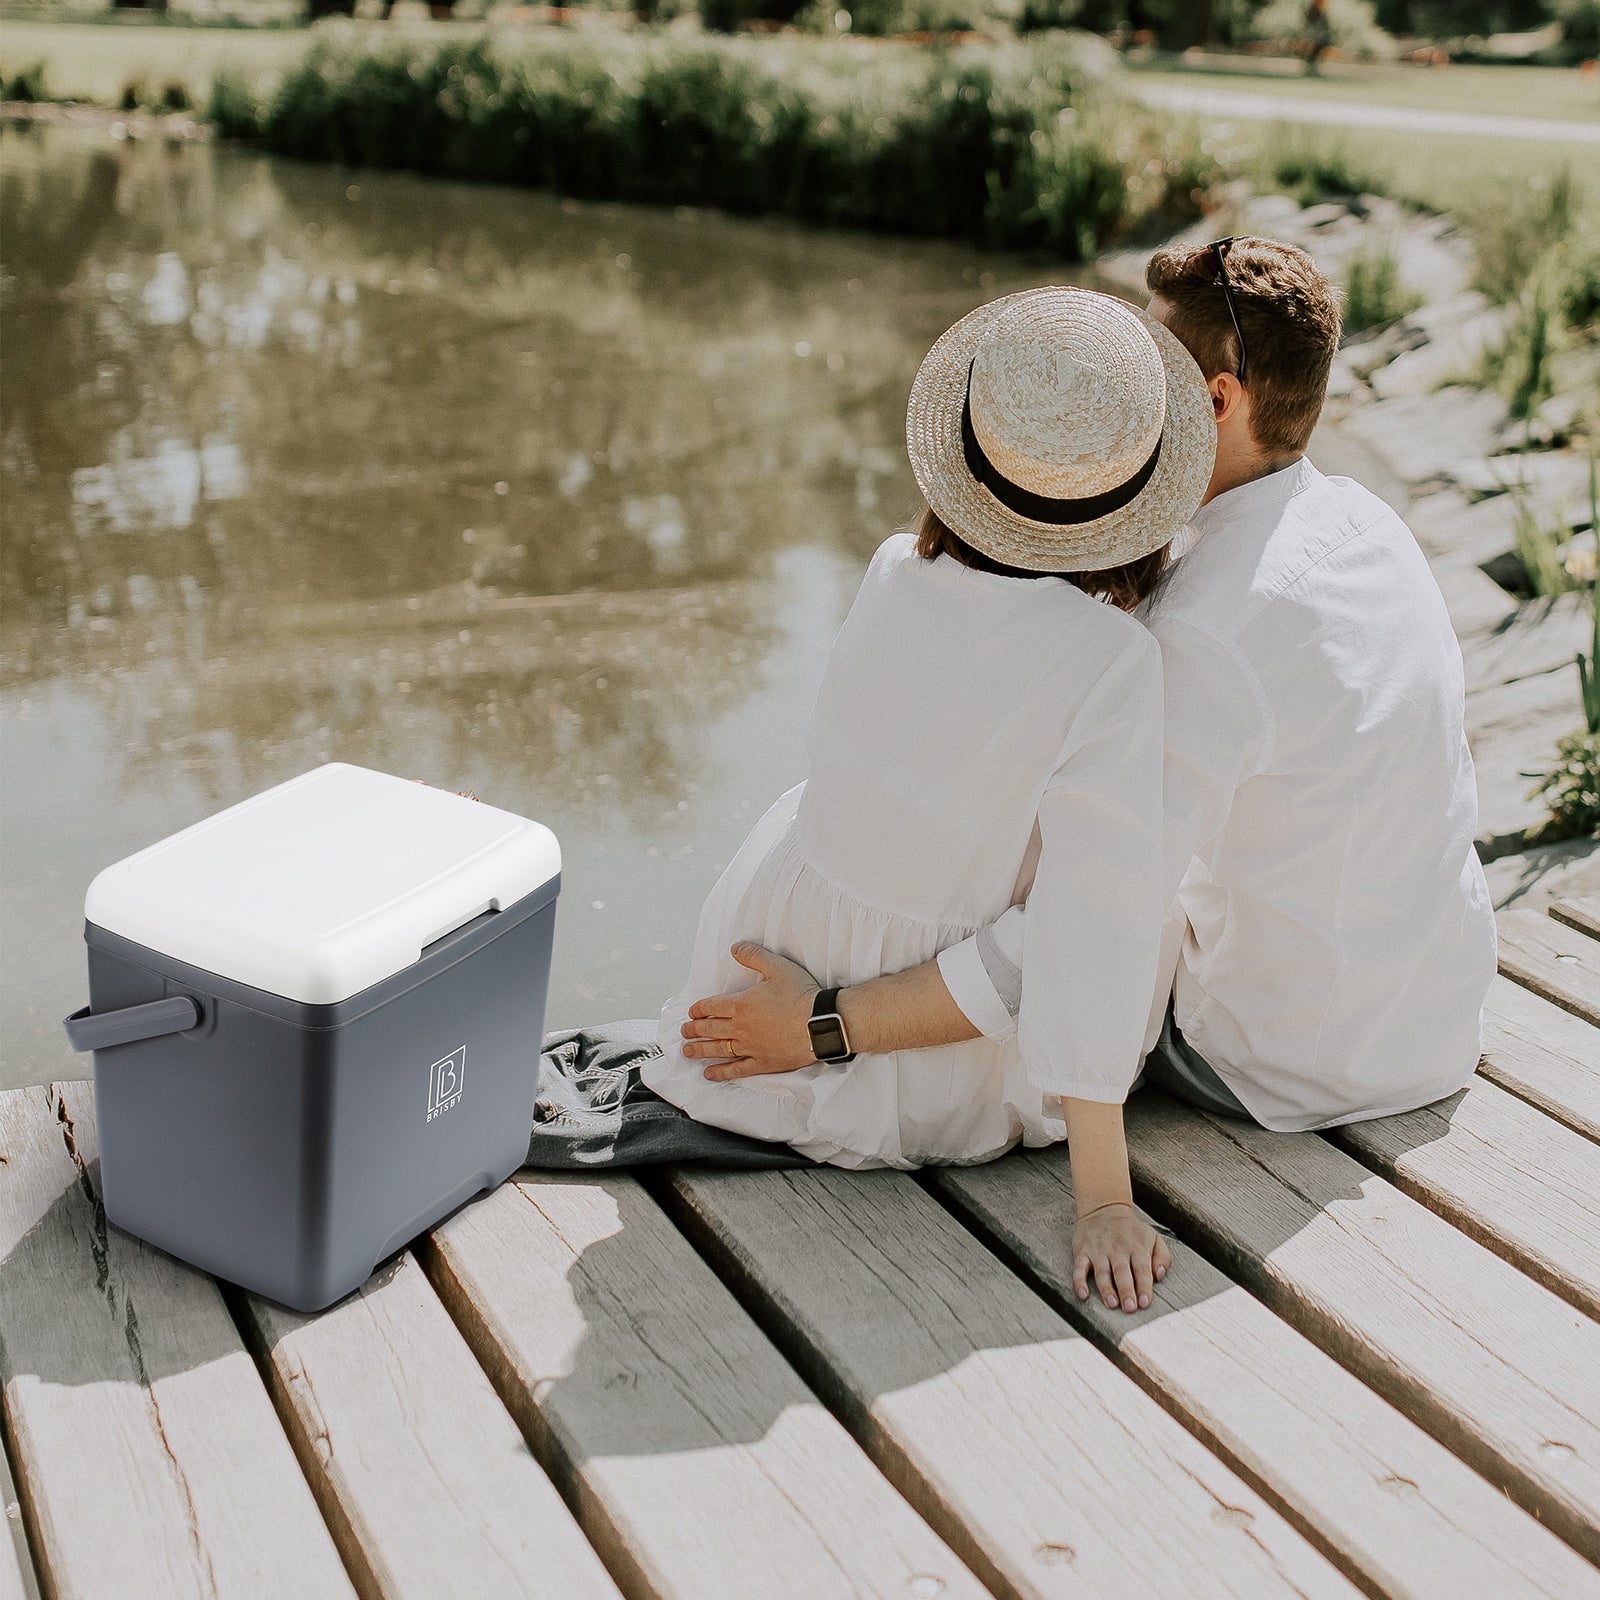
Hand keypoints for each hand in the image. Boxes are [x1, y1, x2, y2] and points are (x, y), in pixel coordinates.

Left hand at [680, 943, 821, 1080]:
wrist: (821, 1023)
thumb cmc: (802, 996)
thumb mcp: (777, 967)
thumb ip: (754, 956)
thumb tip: (736, 948)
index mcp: (741, 1004)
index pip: (712, 1007)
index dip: (699, 1009)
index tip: (692, 1013)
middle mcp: (741, 1028)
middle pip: (710, 1029)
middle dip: (694, 1030)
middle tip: (684, 1032)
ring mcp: (750, 1047)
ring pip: (718, 1050)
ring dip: (700, 1050)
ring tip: (688, 1051)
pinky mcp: (762, 1063)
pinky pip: (736, 1070)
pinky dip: (721, 1072)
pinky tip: (710, 1073)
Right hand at [1072, 1202, 1170, 1313]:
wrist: (1103, 1209)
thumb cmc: (1131, 1230)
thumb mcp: (1153, 1237)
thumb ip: (1162, 1257)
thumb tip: (1159, 1275)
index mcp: (1137, 1246)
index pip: (1142, 1268)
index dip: (1143, 1286)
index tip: (1145, 1302)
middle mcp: (1117, 1248)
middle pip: (1122, 1272)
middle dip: (1126, 1291)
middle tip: (1130, 1308)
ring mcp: (1099, 1250)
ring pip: (1102, 1272)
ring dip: (1106, 1289)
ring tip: (1112, 1304)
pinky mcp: (1082, 1251)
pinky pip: (1079, 1268)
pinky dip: (1079, 1281)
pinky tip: (1083, 1294)